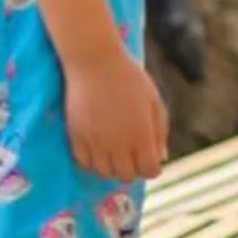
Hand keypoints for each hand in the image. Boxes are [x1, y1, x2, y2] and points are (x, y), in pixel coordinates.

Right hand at [66, 47, 169, 182]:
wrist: (95, 62)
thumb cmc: (129, 78)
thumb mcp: (153, 100)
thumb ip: (160, 131)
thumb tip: (161, 158)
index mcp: (141, 134)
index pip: (149, 170)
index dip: (152, 168)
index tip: (150, 160)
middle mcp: (118, 143)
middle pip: (126, 176)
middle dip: (132, 170)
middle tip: (132, 157)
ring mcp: (95, 142)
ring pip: (104, 173)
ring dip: (112, 168)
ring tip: (114, 154)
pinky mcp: (76, 137)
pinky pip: (84, 163)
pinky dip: (92, 162)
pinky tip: (98, 149)